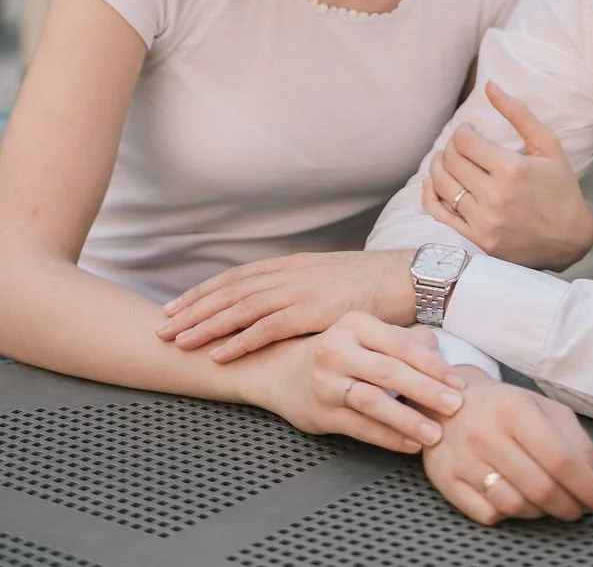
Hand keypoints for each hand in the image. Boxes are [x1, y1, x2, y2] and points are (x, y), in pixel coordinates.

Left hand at [156, 250, 415, 361]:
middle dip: (192, 309)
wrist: (403, 278)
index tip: (174, 307)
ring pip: (241, 308)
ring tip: (178, 341)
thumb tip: (274, 308)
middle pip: (229, 291)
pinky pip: (268, 327)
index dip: (202, 293)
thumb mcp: (326, 283)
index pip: (235, 278)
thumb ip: (298, 292)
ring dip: (206, 326)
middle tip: (161, 327)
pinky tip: (218, 353)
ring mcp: (299, 290)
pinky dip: (240, 340)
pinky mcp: (313, 310)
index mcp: (290, 266)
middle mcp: (288, 274)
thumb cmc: (369, 286)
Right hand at [240, 311, 465, 452]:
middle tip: (456, 407)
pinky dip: (387, 437)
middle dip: (426, 391)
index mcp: (355, 324)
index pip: (401, 344)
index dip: (432, 364)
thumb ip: (401, 340)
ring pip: (373, 401)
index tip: (459, 383)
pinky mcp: (319, 412)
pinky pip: (359, 426)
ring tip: (435, 434)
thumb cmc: (336, 351)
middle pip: (389, 371)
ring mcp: (325, 382)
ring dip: (407, 419)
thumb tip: (437, 347)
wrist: (278, 369)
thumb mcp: (364, 335)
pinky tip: (410, 444)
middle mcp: (338, 349)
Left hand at [422, 81, 592, 268]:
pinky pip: (439, 214)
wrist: (570, 238)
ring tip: (446, 159)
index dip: (463, 131)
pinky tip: (433, 182)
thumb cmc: (560, 187)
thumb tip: (489, 85)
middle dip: (451, 146)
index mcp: (511, 170)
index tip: (470, 131)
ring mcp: (484, 221)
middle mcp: (494, 196)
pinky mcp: (477, 240)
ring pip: (441, 185)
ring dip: (438, 166)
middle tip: (461, 145)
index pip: (465, 141)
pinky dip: (430, 195)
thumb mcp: (548, 144)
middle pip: (451, 161)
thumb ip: (517, 113)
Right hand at [422, 368, 592, 524]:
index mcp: (515, 408)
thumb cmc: (503, 407)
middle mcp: (486, 433)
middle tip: (579, 507)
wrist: (445, 399)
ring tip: (547, 500)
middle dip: (570, 506)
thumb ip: (573, 438)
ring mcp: (463, 459)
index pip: (562, 460)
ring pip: (516, 507)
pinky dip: (511, 514)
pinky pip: (490, 515)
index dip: (592, 489)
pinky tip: (515, 497)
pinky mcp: (446, 480)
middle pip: (541, 489)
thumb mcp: (542, 407)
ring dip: (542, 512)